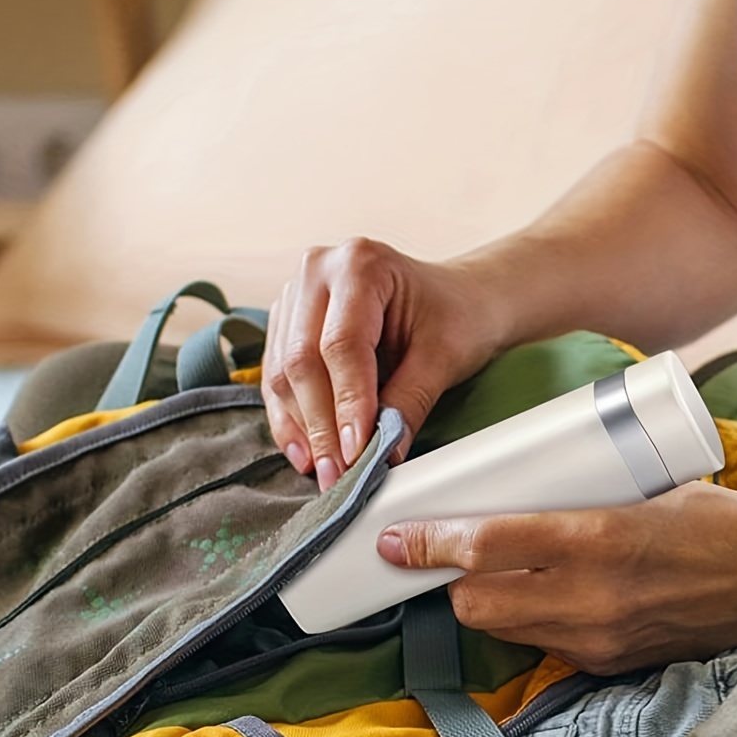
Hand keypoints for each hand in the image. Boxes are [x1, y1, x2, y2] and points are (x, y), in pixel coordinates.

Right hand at [262, 238, 509, 489]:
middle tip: (338, 473)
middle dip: (321, 425)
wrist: (459, 298)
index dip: (346, 403)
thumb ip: (409, 403)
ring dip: (302, 428)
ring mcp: (295, 294)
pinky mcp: (286, 322)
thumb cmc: (457, 316)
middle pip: (303, 359)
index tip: (356, 452)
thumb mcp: (443, 358)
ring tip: (323, 471)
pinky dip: (291, 419)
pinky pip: (277, 377)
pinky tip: (305, 452)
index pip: (342, 344)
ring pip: (282, 373)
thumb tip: (382, 454)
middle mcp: (317, 270)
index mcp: (360, 263)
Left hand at [377, 484, 736, 672]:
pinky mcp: (608, 663)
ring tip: (492, 575)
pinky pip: (543, 645)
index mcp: (596, 536)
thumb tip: (505, 500)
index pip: (485, 546)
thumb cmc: (710, 518)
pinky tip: (545, 599)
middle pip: (476, 602)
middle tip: (445, 553)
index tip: (395, 538)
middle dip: (449, 580)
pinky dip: (530, 623)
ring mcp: (597, 637)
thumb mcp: (636, 489)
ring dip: (484, 604)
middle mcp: (589, 595)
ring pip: (503, 629)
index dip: (429, 544)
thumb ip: (570, 506)